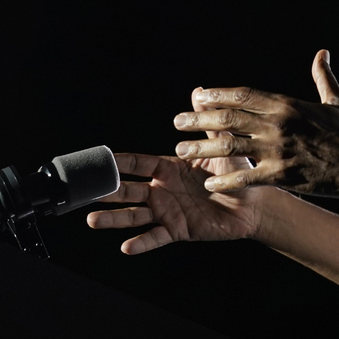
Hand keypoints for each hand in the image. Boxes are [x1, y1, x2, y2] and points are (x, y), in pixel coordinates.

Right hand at [86, 92, 267, 253]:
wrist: (253, 204)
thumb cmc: (236, 173)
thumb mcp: (221, 145)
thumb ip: (207, 122)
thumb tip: (199, 91)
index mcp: (168, 168)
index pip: (137, 163)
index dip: (118, 162)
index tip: (99, 158)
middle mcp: (161, 190)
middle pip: (127, 189)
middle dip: (106, 190)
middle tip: (85, 189)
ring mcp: (167, 212)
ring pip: (133, 215)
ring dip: (112, 218)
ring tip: (91, 220)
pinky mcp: (177, 230)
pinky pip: (156, 237)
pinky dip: (141, 243)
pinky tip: (126, 246)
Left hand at [172, 50, 338, 200]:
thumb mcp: (336, 101)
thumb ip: (323, 76)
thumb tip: (323, 53)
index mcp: (286, 103)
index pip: (242, 94)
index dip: (216, 95)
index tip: (197, 97)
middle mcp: (277, 124)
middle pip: (227, 118)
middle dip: (198, 120)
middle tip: (176, 123)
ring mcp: (277, 150)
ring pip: (230, 147)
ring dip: (202, 148)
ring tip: (181, 151)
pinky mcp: (282, 175)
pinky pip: (246, 177)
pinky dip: (226, 180)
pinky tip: (209, 183)